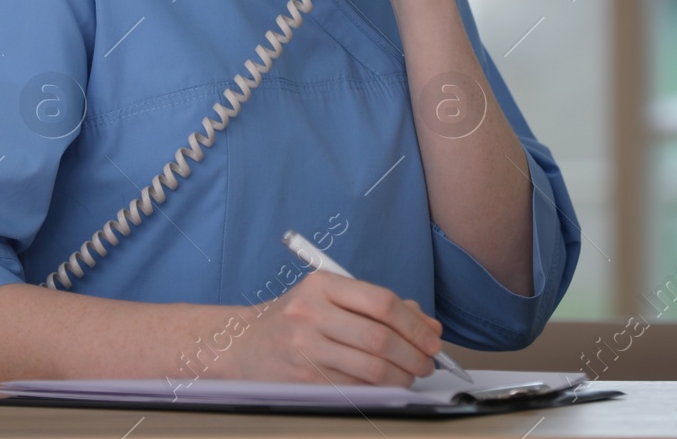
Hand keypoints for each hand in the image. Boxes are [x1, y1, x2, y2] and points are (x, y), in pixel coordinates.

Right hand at [228, 272, 443, 385]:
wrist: (243, 345)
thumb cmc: (294, 320)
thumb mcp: (331, 299)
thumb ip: (379, 307)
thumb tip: (428, 326)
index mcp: (322, 285)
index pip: (382, 302)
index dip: (415, 324)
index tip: (432, 338)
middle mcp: (311, 314)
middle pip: (380, 338)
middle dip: (414, 354)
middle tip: (428, 361)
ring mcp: (305, 348)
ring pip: (372, 368)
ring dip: (403, 376)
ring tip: (410, 375)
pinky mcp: (304, 380)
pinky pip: (356, 389)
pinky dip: (380, 390)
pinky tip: (386, 386)